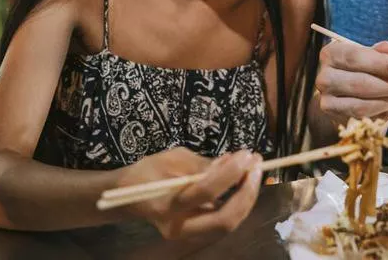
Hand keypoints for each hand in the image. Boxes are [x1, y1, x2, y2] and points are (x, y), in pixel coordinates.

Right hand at [115, 148, 262, 239]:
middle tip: (257, 165)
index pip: (204, 193)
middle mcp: (179, 226)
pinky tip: (245, 175)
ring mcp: (190, 233)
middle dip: (247, 193)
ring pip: (229, 222)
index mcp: (166, 206)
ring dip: (248, 195)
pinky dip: (239, 197)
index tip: (245, 154)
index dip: (229, 173)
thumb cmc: (148, 172)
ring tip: (255, 166)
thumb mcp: (171, 158)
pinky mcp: (199, 230)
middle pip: (224, 221)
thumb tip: (233, 162)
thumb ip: (201, 164)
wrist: (130, 196)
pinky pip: (225, 216)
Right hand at [316, 40, 387, 124]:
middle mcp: (324, 77)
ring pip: (363, 105)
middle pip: (360, 84)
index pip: (354, 57)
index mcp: (332, 53)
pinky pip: (367, 117)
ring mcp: (328, 101)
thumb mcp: (373, 54)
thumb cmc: (362, 66)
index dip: (379, 63)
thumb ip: (386, 54)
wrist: (344, 89)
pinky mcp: (337, 119)